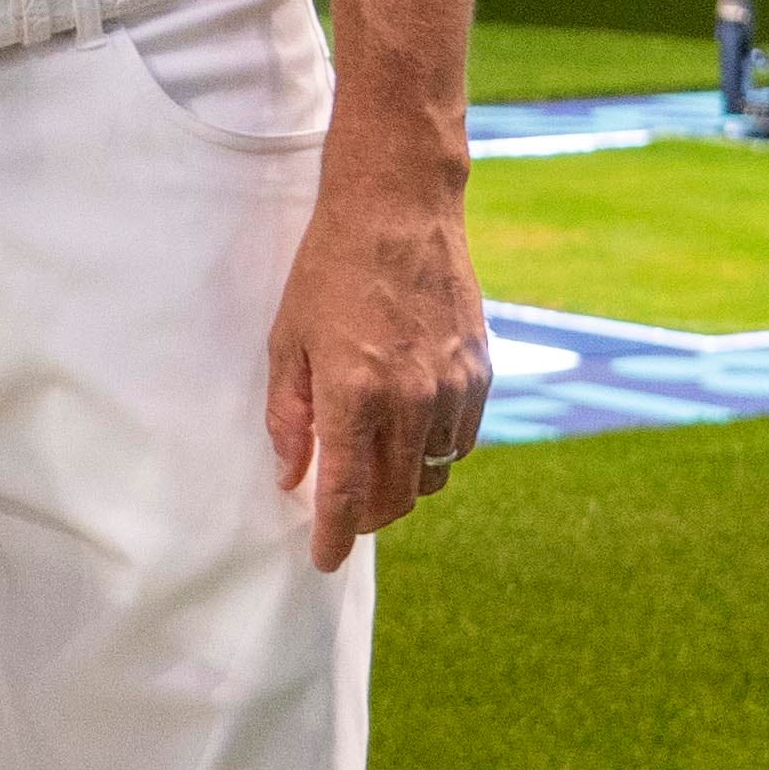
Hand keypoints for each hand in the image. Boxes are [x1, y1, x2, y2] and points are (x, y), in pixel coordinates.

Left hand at [262, 144, 490, 570]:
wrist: (398, 209)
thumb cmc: (329, 270)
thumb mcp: (288, 341)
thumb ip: (289, 417)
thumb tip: (292, 478)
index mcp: (353, 394)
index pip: (346, 494)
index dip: (333, 537)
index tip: (323, 559)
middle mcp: (410, 400)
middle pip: (396, 496)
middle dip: (368, 517)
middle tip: (345, 512)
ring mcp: (452, 388)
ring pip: (432, 475)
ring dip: (403, 486)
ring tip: (376, 468)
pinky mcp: (480, 372)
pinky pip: (460, 442)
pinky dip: (435, 453)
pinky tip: (411, 434)